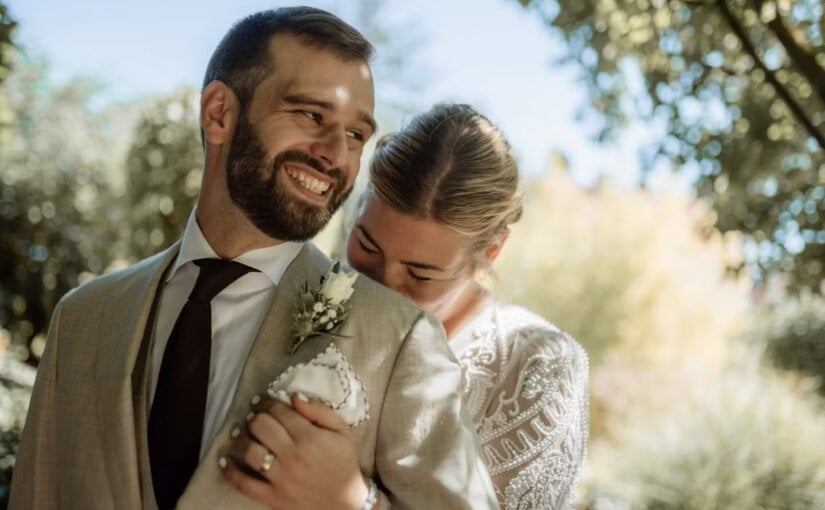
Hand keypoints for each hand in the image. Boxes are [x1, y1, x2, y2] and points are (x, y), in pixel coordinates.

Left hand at [221, 393, 368, 509]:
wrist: (346, 504)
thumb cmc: (344, 463)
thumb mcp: (342, 432)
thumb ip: (320, 411)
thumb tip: (294, 396)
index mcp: (310, 437)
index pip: (278, 412)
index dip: (266, 402)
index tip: (260, 400)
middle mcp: (293, 456)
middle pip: (260, 427)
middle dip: (254, 417)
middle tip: (253, 415)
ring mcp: (281, 478)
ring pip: (249, 451)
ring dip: (240, 439)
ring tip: (239, 433)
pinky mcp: (273, 497)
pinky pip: (244, 484)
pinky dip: (230, 472)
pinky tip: (224, 460)